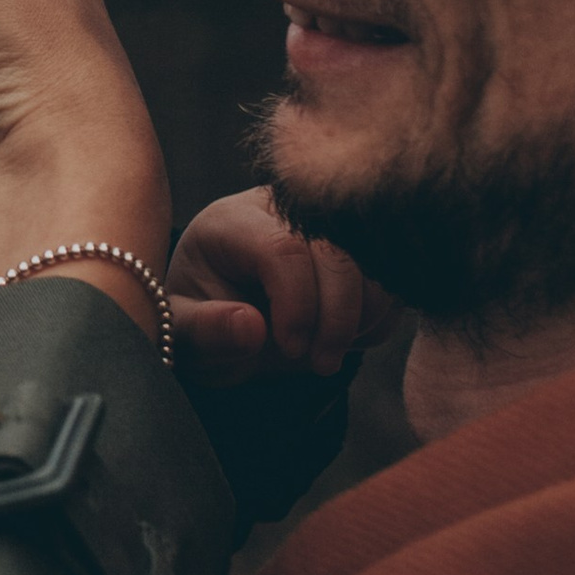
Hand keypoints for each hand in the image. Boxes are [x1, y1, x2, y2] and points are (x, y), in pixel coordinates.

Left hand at [169, 190, 396, 391]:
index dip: (297, 303)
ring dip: (360, 321)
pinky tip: (341, 339)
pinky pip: (389, 284)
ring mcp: (326, 225)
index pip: (283, 248)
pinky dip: (375, 321)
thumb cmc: (203, 322)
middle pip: (337, 253)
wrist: (232, 322)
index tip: (292, 349)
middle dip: (336, 317)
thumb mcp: (185, 334)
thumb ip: (206, 331)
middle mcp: (284, 211)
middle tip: (320, 363)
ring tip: (325, 356)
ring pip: (372, 266)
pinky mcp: (357, 249)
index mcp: (232, 222)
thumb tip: (252, 327)